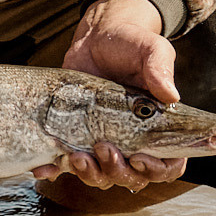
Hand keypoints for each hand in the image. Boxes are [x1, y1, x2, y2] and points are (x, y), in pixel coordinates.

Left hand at [33, 0, 185, 190]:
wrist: (95, 38)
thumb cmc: (130, 44)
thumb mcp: (151, 49)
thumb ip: (161, 68)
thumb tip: (170, 95)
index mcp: (157, 128)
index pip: (168, 165)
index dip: (157, 170)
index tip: (139, 158)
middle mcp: (132, 140)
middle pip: (133, 177)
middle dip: (118, 171)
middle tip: (103, 147)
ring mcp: (103, 141)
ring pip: (102, 176)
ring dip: (90, 174)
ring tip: (77, 155)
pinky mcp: (76, 137)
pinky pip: (66, 164)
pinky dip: (55, 170)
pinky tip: (44, 167)